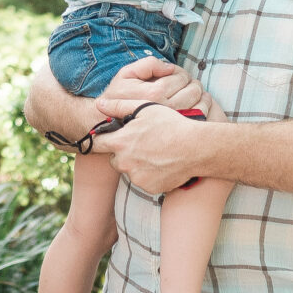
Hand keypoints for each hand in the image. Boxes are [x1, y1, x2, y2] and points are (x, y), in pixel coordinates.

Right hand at [94, 56, 205, 115]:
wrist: (109, 125)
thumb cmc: (118, 98)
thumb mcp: (126, 74)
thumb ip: (147, 64)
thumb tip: (170, 67)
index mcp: (154, 93)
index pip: (180, 77)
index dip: (181, 72)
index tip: (177, 74)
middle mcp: (166, 108)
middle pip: (193, 90)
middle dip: (193, 83)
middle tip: (187, 83)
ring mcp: (173, 122)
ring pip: (200, 104)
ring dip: (201, 95)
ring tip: (192, 92)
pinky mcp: (177, 131)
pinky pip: (199, 118)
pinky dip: (204, 109)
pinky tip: (197, 105)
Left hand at [94, 102, 210, 197]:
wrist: (195, 148)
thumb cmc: (171, 125)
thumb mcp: (144, 109)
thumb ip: (118, 106)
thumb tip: (99, 104)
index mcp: (120, 143)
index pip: (97, 143)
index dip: (102, 139)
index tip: (109, 137)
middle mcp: (125, 163)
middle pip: (114, 159)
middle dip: (122, 152)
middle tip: (140, 143)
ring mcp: (136, 177)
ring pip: (129, 170)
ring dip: (136, 164)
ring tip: (154, 152)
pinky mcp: (149, 188)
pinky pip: (143, 180)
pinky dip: (149, 174)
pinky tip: (161, 163)